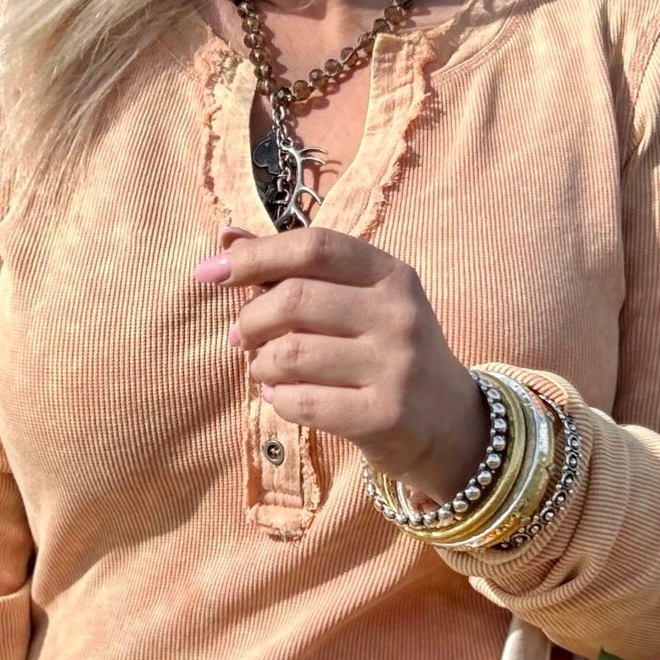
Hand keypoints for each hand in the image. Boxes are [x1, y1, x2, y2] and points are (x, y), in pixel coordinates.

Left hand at [193, 221, 491, 506]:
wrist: (450, 425)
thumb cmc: (387, 353)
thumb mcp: (357, 301)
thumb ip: (294, 269)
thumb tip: (226, 234)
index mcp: (391, 275)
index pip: (314, 247)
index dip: (255, 255)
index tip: (208, 272)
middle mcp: (399, 314)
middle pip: (294, 300)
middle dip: (250, 320)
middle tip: (239, 338)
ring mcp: (396, 366)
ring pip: (291, 354)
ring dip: (261, 364)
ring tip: (264, 369)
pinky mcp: (385, 415)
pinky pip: (303, 402)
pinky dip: (278, 399)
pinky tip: (282, 397)